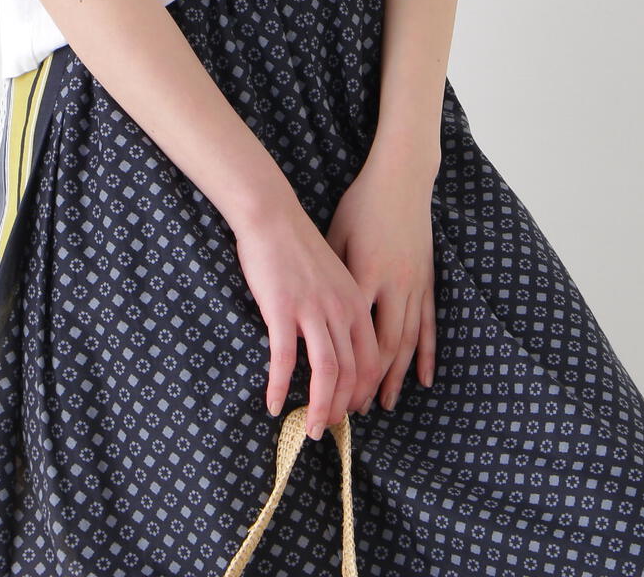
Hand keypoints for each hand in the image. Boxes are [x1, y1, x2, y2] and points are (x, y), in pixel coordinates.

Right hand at [232, 200, 381, 438]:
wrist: (272, 215)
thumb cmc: (297, 245)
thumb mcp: (332, 276)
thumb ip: (338, 308)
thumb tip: (335, 343)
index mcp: (355, 302)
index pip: (371, 359)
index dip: (364, 391)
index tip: (352, 410)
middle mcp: (341, 309)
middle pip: (353, 372)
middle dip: (343, 408)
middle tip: (330, 428)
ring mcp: (313, 310)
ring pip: (327, 372)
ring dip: (320, 407)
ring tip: (311, 429)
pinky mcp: (283, 310)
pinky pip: (286, 359)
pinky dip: (280, 387)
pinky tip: (273, 404)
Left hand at [324, 154, 437, 410]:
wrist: (401, 179)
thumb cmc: (361, 205)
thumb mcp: (337, 236)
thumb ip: (330, 276)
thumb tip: (311, 313)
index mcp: (366, 275)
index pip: (354, 336)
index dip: (341, 370)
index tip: (326, 392)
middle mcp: (394, 286)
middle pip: (381, 349)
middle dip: (366, 384)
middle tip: (350, 412)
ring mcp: (414, 286)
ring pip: (406, 344)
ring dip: (394, 378)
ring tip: (382, 406)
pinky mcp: (426, 281)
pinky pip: (427, 326)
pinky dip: (425, 356)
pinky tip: (422, 381)